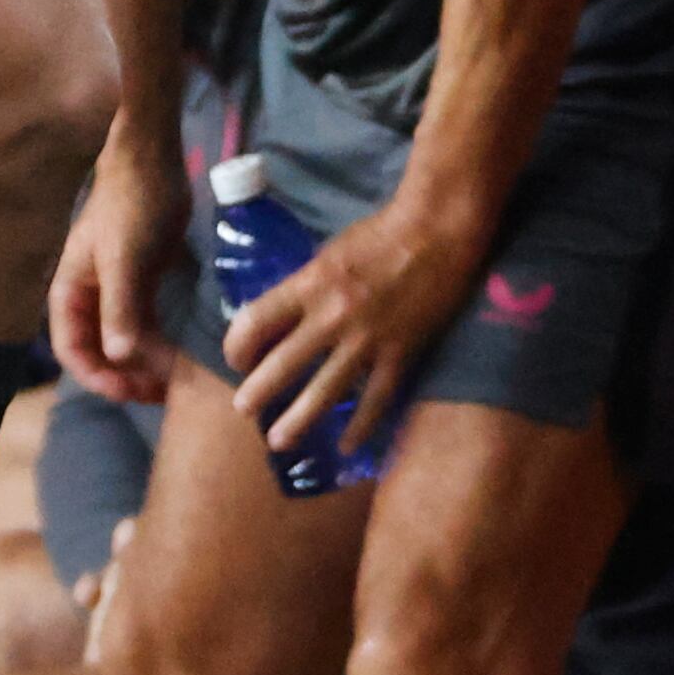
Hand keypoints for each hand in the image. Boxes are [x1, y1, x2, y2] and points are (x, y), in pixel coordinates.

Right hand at [50, 149, 188, 403]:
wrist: (153, 161)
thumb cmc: (130, 206)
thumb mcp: (123, 259)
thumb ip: (119, 307)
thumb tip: (116, 357)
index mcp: (69, 293)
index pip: (73, 351)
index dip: (96, 378)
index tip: (128, 392)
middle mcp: (88, 298)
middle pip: (99, 352)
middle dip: (124, 377)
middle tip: (159, 395)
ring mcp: (116, 291)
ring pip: (124, 342)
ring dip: (144, 364)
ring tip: (174, 385)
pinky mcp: (143, 282)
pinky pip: (146, 324)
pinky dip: (159, 343)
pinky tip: (181, 357)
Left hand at [223, 195, 482, 456]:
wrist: (437, 229)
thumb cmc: (379, 234)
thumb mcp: (328, 254)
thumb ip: (305, 288)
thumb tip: (281, 320)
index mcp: (308, 284)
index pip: (254, 323)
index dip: (236, 347)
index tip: (238, 360)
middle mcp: (331, 316)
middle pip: (281, 366)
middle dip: (255, 394)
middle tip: (244, 410)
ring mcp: (367, 339)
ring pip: (323, 392)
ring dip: (296, 421)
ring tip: (278, 440)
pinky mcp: (399, 352)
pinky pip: (375, 398)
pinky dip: (360, 426)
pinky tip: (347, 445)